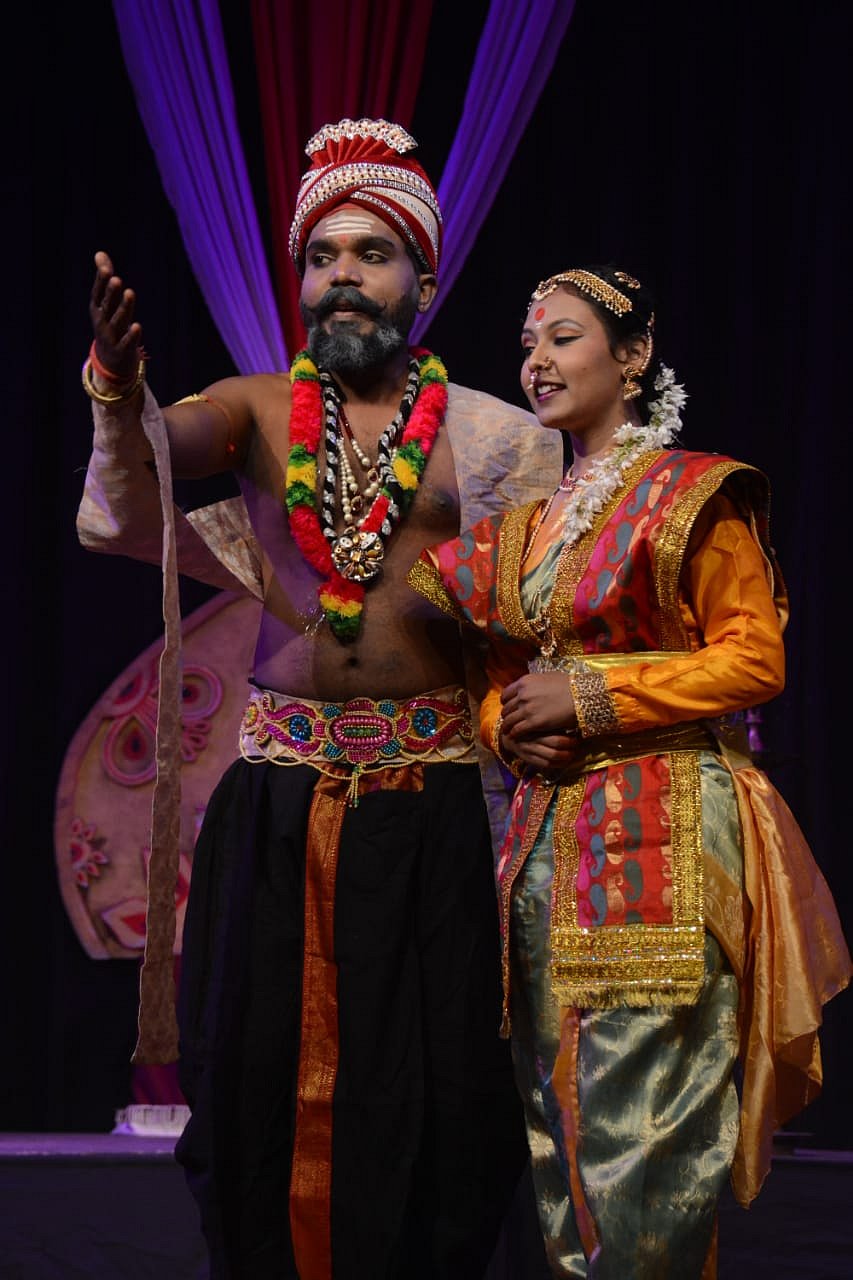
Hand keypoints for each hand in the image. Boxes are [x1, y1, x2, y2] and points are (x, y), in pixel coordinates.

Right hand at [89, 251, 143, 381]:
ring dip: (123, 308)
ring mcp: (110, 337)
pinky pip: (126, 342)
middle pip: (106, 306)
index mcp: (97, 309)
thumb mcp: (108, 303)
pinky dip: (131, 335)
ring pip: (117, 321)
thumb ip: (105, 280)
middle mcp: (101, 322)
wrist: (110, 360)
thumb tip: (100, 253)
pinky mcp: (121, 350)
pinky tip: (137, 326)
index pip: (98, 294)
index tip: (106, 269)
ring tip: (130, 293)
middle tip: (116, 279)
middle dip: (110, 293)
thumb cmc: (110, 324)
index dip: (101, 282)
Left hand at [500, 671, 575, 738]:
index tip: (508, 706)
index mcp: (525, 682)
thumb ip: (534, 682)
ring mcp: (527, 709)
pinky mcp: (533, 723)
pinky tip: (515, 736)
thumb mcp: (547, 677)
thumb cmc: (569, 685)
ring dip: (507, 726)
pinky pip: (517, 730)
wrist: (580, 696)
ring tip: (508, 730)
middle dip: (506, 715)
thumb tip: (531, 685)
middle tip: (508, 720)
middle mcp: (522, 695)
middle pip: (506, 708)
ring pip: (508, 720)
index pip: (506, 694)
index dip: (506, 702)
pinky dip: (514, 734)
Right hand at [500, 727, 577, 775]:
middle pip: (555, 748)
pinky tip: (564, 761)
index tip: (577, 737)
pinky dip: (558, 764)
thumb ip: (550, 721)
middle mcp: (532, 741)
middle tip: (577, 744)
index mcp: (535, 728)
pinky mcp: (528, 759)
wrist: (507, 734)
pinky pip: (545, 764)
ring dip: (565, 757)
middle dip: (570, 748)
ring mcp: (529, 751)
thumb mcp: (537, 719)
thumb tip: (572, 722)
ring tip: (573, 753)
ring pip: (551, 758)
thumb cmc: (527, 724)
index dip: (570, 741)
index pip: (556, 739)